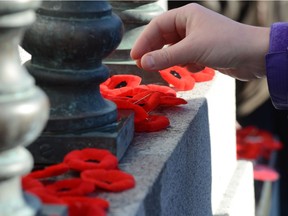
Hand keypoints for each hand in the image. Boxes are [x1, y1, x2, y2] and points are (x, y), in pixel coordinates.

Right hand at [130, 3, 269, 80]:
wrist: (254, 55)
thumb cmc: (226, 44)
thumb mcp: (192, 50)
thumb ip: (166, 57)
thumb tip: (143, 63)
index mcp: (186, 16)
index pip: (157, 26)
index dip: (144, 41)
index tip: (135, 56)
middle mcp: (190, 25)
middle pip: (163, 38)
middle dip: (155, 52)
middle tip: (143, 65)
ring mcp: (196, 39)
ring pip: (174, 50)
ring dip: (171, 60)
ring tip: (168, 67)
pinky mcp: (203, 52)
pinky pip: (185, 58)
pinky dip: (186, 65)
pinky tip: (195, 67)